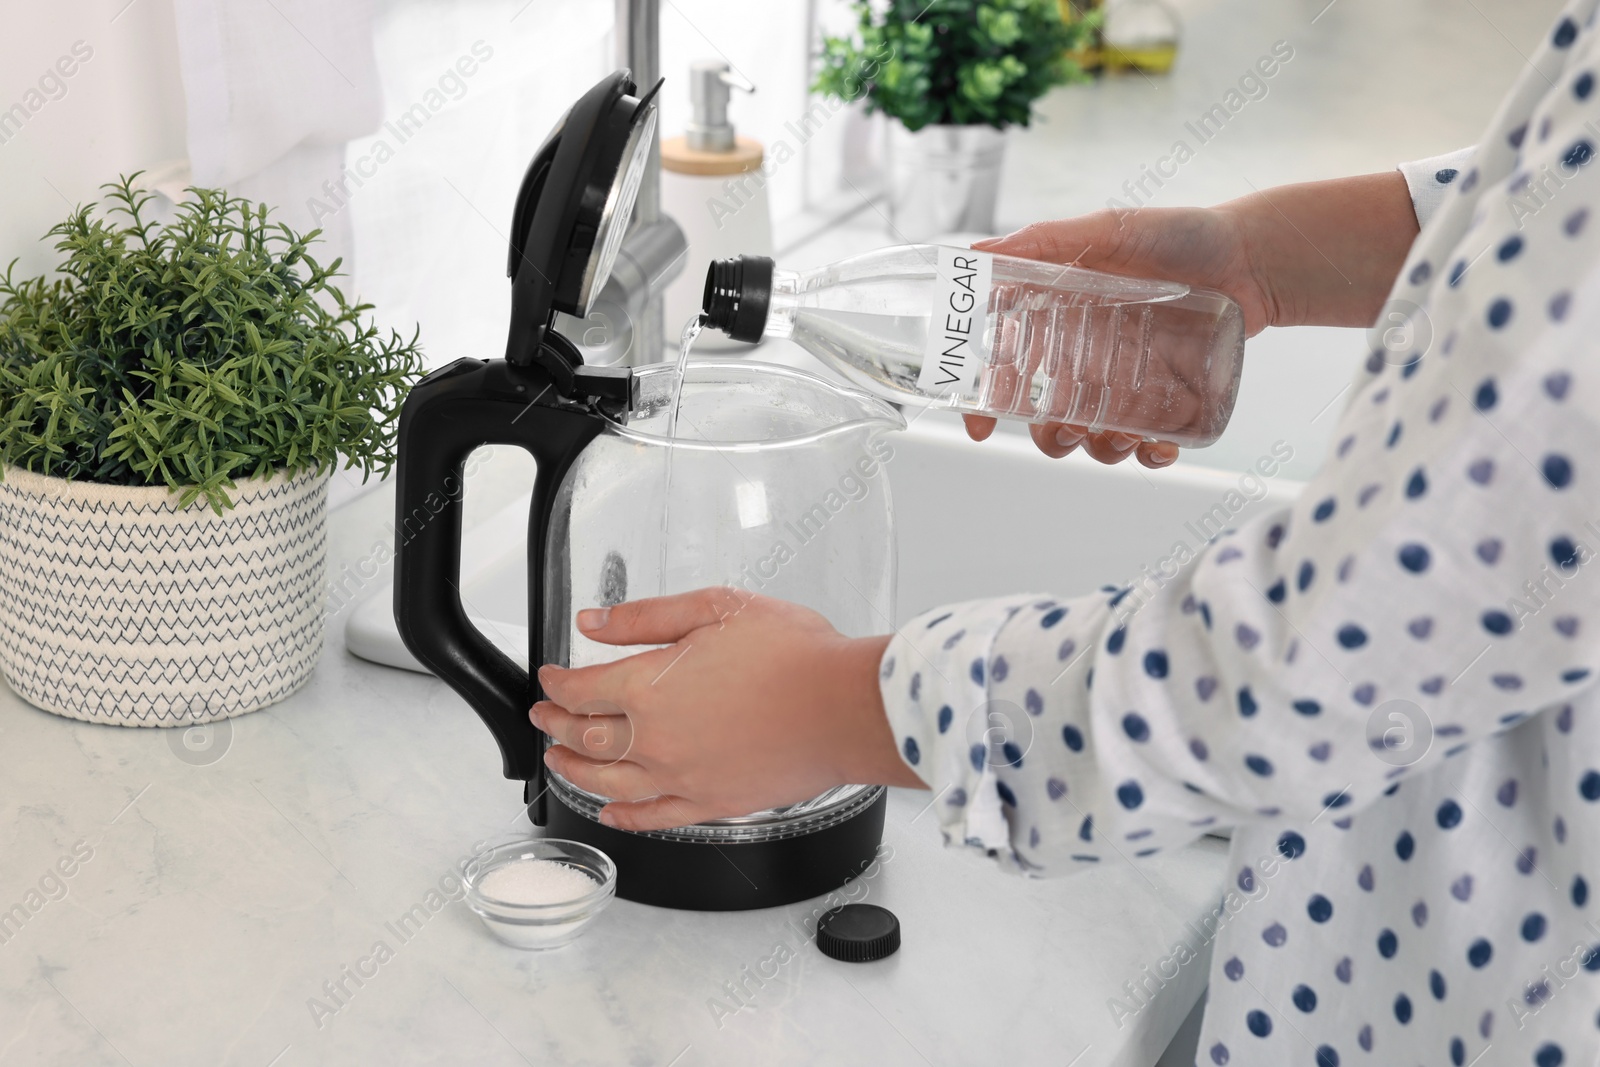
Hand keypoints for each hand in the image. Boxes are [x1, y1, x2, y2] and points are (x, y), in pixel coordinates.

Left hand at [531, 588, 921, 831]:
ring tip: (561, 762)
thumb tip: (594, 622)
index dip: (557, 683)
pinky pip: (653, 817)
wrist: (845, 708)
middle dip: (557, 726)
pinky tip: (611, 812)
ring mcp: (682, 777)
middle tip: (546, 717)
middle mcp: (656, 739)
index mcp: (651, 686)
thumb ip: (646, 617)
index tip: (551, 677)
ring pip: (608, 782)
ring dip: (575, 771)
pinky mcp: (711, 803)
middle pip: (585, 738)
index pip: (581, 689)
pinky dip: (624, 817)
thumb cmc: (795, 655)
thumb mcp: (716, 608)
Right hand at [963, 203, 1265, 467]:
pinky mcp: (1168, 398)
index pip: (1007, 367)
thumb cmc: (1183, 236)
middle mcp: (1087, 355)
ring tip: (1121, 437)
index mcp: (1060, 319)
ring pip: (1094, 436)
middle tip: (1067, 430)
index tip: (981, 425)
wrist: (1254, 257)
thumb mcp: (1110, 229)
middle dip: (1049, 437)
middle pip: (1046, 415)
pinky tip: (1159, 446)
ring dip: (1098, 450)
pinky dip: (1148, 454)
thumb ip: (1045, 241)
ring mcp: (1127, 380)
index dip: (987, 401)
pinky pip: (1148, 441)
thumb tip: (978, 250)